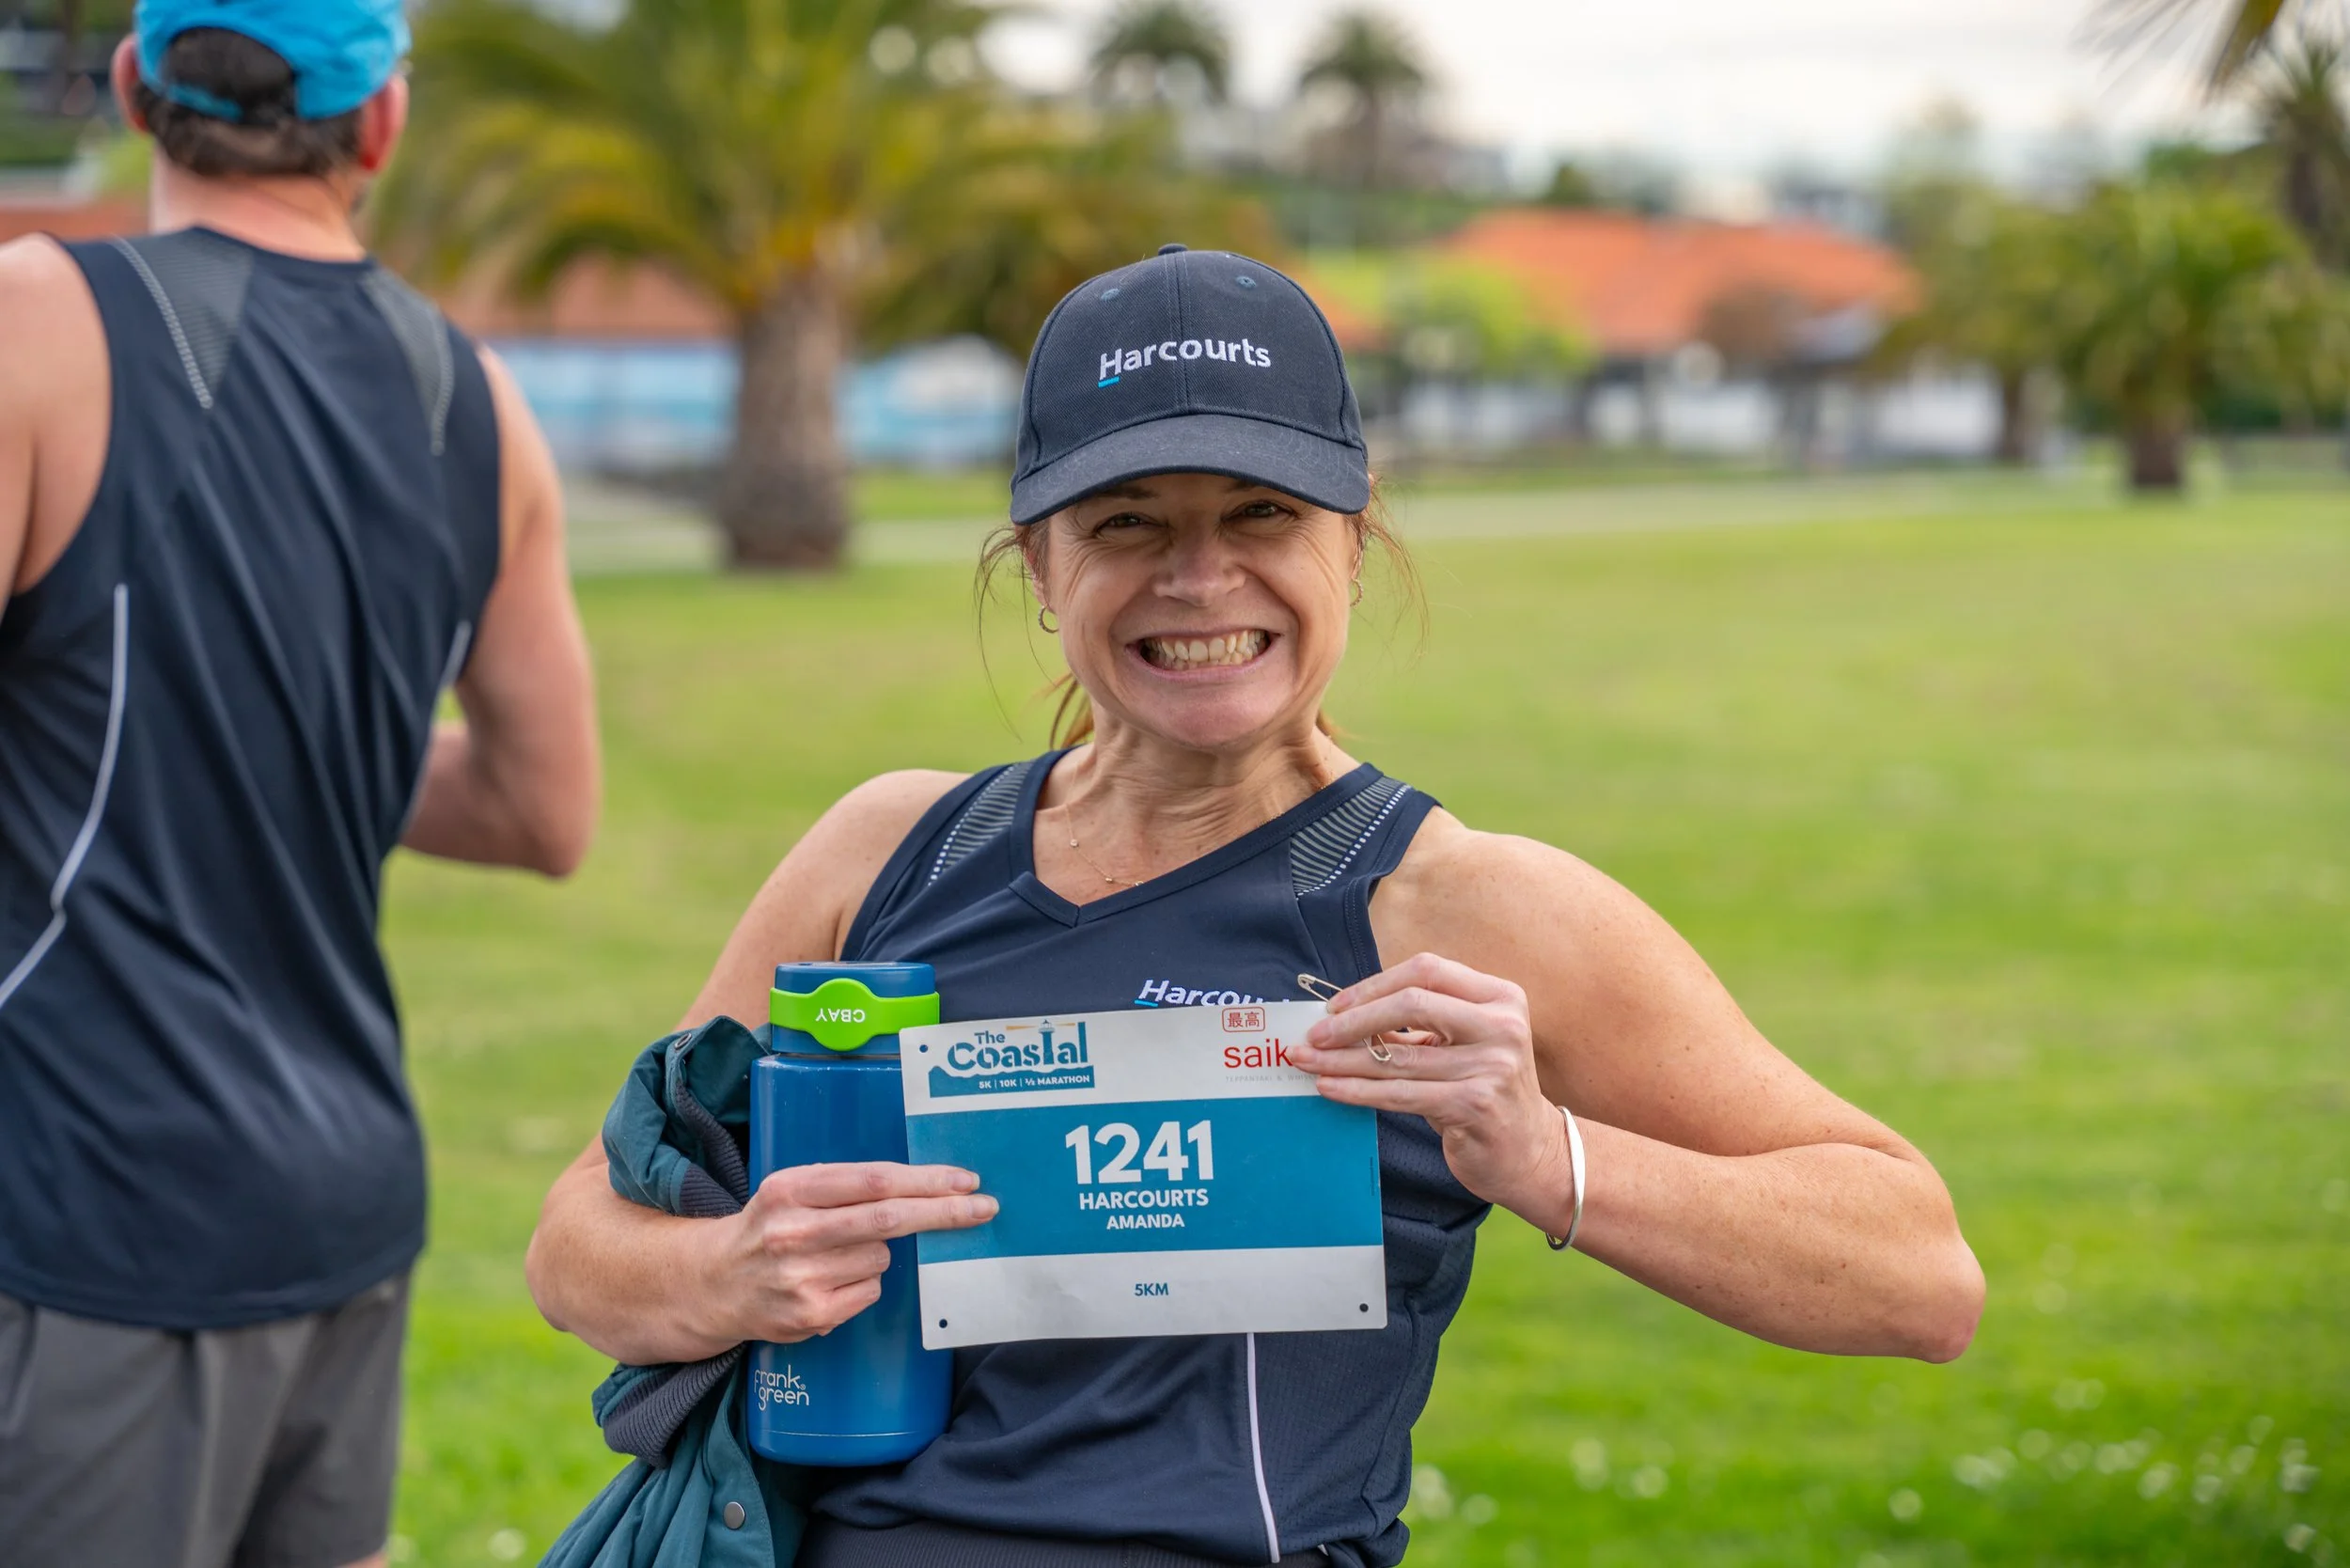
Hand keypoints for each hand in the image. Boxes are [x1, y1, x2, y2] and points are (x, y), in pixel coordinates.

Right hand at [701, 1162, 995, 1345]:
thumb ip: (845, 1184)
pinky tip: (831, 1281)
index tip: (965, 1181)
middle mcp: (793, 1231)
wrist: (714, 1283)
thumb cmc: (769, 1226)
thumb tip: (925, 1185)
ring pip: (882, 1257)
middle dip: (945, 1212)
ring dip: (879, 1252)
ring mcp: (802, 1278)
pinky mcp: (811, 1315)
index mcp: (790, 1189)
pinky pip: (870, 1291)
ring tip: (837, 1254)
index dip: (926, 1181)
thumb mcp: (792, 1189)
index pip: (874, 1180)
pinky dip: (864, 1283)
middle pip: (890, 1219)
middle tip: (984, 1207)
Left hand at [1294, 952, 1568, 1216]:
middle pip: (1411, 1003)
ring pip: (1398, 1056)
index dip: (1374, 984)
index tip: (1335, 1005)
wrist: (1529, 1151)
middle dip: (1353, 1019)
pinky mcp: (1476, 1105)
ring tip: (1305, 1061)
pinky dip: (1357, 1091)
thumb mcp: (1463, 1043)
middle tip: (1313, 1035)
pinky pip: (1401, 1094)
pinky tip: (1329, 1088)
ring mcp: (1493, 1066)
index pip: (1427, 970)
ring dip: (1342, 1059)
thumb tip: (1342, 1014)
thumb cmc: (1483, 1089)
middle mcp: (1502, 1025)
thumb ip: (1419, 1022)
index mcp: (1500, 996)